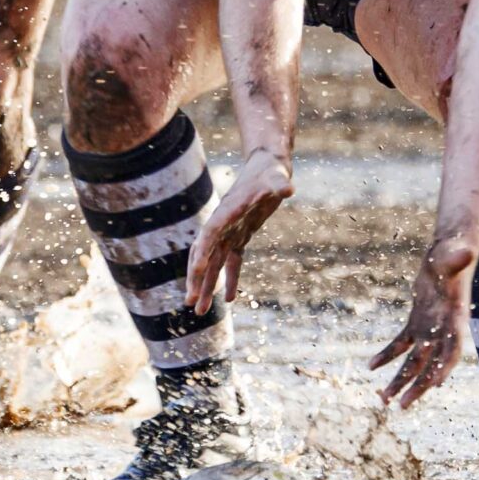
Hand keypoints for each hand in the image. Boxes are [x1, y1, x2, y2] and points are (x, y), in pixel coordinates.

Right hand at [183, 149, 295, 309]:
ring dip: (206, 286)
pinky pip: (232, 262)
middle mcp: (223, 224)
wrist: (267, 168)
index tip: (197, 271)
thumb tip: (288, 189)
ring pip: (214, 263)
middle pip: (204, 255)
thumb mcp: (276, 178)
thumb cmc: (270, 172)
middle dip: (196, 278)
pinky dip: (230, 279)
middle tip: (190, 302)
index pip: (210, 234)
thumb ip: (279, 184)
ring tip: (200, 311)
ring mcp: (230, 232)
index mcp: (226, 211)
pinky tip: (229, 299)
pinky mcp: (240, 237)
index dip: (202, 253)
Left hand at [367, 244, 475, 409]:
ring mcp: (430, 328)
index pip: (453, 349)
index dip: (444, 367)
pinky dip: (387, 356)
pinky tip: (371, 367)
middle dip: (418, 386)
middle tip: (402, 406)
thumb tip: (465, 251)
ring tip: (383, 401)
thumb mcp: (455, 254)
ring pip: (415, 361)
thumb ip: (458, 258)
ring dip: (400, 380)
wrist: (451, 252)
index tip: (433, 386)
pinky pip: (401, 344)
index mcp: (456, 318)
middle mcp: (444, 329)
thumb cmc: (454, 252)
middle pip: (432, 364)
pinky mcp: (417, 322)